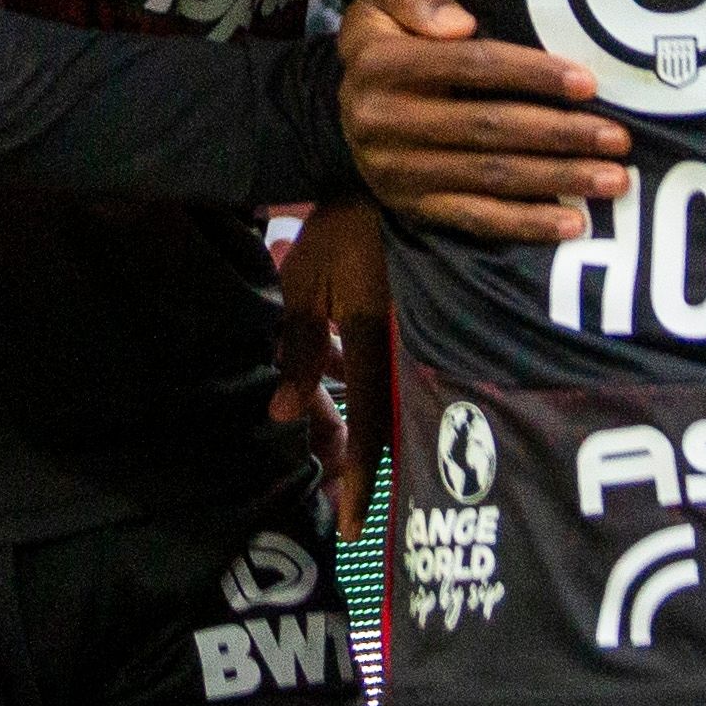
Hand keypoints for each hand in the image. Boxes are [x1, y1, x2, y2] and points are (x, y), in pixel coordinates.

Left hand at [271, 201, 392, 535]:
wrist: (398, 176)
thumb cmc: (346, 226)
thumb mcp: (307, 281)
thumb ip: (299, 347)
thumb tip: (283, 414)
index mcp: (373, 342)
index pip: (369, 429)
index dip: (362, 481)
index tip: (355, 529)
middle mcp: (403, 348)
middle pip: (387, 424)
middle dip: (360, 460)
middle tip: (335, 490)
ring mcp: (419, 337)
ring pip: (388, 398)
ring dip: (358, 416)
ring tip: (322, 419)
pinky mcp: (422, 323)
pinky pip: (392, 367)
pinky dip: (364, 380)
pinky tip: (337, 371)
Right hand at [336, 0, 630, 244]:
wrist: (344, 100)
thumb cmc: (387, 34)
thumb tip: (459, 23)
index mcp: (382, 63)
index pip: (472, 66)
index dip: (533, 74)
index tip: (588, 83)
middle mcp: (384, 121)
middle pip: (490, 127)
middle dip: (561, 134)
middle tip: (617, 138)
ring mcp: (397, 171)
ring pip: (490, 178)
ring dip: (558, 180)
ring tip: (612, 179)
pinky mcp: (410, 207)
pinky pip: (474, 219)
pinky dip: (525, 224)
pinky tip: (572, 224)